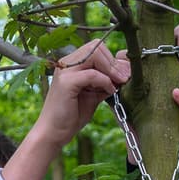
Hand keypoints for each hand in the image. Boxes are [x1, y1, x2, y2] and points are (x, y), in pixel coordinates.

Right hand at [3, 41, 128, 179]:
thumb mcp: (93, 95)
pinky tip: (110, 91)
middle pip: (96, 46)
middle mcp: (66, 63)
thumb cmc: (72, 115)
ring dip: (111, 69)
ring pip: (93, 54)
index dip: (112, 59)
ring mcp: (65, 71)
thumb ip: (105, 83)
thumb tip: (123, 74)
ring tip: (118, 83)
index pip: (96, 47)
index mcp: (72, 64)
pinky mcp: (66, 82)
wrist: (54, 133)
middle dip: (114, 62)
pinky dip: (105, 81)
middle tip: (124, 78)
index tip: (124, 74)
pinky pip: (91, 74)